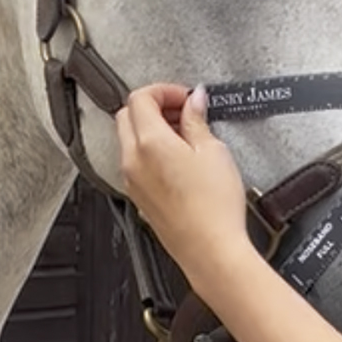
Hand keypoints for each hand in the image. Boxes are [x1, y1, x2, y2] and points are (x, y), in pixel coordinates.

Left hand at [117, 84, 252, 281]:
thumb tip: (194, 101)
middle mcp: (133, 160)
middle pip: (127, 115)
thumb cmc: (214, 207)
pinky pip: (135, 162)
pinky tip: (179, 158)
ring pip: (129, 139)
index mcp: (149, 143)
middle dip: (154, 106)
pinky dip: (151, 150)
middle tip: (183, 110)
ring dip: (151, 128)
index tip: (185, 97)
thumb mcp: (213, 151)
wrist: (210, 251)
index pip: (140, 98)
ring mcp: (133, 180)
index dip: (164, 90)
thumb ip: (197, 120)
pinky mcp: (139, 196)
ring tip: (186, 134)